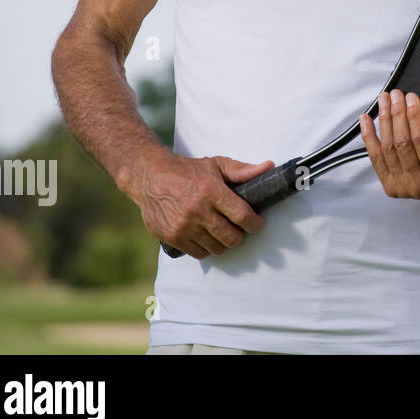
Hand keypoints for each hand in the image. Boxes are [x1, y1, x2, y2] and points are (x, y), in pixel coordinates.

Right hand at [131, 151, 271, 258]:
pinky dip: (207, 248)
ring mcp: (183, 226)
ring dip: (224, 243)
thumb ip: (242, 170)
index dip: (255, 223)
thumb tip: (269, 167)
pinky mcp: (171, 237)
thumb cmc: (188, 170)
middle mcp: (197, 211)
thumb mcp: (216, 164)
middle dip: (240, 236)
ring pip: (216, 248)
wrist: (150, 177)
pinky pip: (199, 253)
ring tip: (224, 233)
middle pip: (231, 237)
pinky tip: (208, 238)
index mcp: (211, 191)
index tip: (258, 223)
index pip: (241, 215)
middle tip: (240, 229)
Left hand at [359, 89, 419, 198]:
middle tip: (395, 94)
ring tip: (384, 100)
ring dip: (383, 120)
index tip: (411, 97)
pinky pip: (376, 158)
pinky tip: (366, 120)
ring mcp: (402, 187)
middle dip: (396, 114)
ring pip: (387, 148)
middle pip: (401, 142)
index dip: (414, 116)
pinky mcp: (390, 186)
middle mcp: (418, 184)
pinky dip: (369, 137)